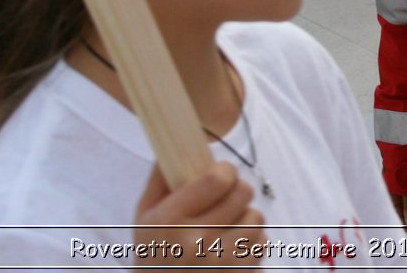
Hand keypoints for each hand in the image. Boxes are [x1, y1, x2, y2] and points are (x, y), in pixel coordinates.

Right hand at [133, 162, 263, 265]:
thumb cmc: (156, 255)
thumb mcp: (145, 220)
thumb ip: (160, 182)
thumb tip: (174, 145)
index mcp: (169, 222)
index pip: (217, 179)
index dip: (225, 170)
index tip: (221, 173)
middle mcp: (196, 243)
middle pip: (243, 192)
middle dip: (237, 191)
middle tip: (226, 199)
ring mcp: (220, 262)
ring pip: (257, 216)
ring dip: (246, 218)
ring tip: (227, 228)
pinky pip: (261, 242)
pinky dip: (251, 242)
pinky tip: (231, 249)